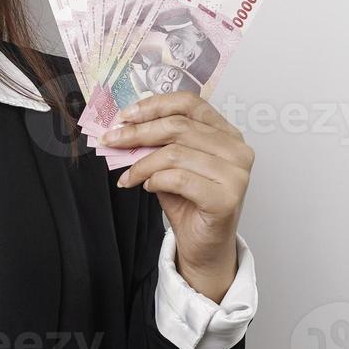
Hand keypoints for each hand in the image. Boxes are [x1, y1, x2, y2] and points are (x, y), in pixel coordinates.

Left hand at [99, 92, 252, 301]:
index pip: (190, 104)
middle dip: (138, 133)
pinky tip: (147, 187)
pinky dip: (155, 180)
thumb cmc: (189, 202)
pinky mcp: (227, 198)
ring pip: (175, 153)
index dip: (154, 106)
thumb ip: (157, 143)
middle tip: (112, 141)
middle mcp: (237, 149)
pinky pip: (179, 179)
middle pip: (178, 127)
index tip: (125, 116)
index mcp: (226, 133)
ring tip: (129, 175)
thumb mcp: (170, 165)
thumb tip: (125, 125)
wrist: (203, 245)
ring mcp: (236, 174)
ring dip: (142, 164)